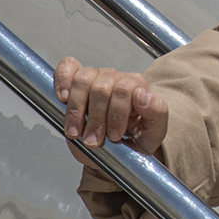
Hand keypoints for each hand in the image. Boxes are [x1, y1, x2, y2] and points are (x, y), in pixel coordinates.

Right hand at [54, 56, 168, 166]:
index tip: (114, 136)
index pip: (124, 90)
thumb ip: (156, 112)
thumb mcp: (154, 131)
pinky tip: (62, 97)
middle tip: (94, 140)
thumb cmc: (137, 138)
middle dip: (96, 119)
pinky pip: (67, 67)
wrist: (118, 151)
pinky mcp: (75, 81)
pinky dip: (62, 79)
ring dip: (77, 110)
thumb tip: (143, 95)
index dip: (116, 114)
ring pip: (82, 81)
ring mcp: (94, 77)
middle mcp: (115, 78)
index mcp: (136, 85)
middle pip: (101, 89)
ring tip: (76, 132)